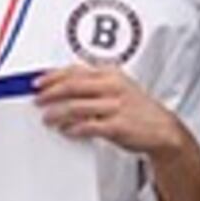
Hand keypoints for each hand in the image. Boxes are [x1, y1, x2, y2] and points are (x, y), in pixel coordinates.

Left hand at [32, 62, 189, 162]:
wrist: (162, 129)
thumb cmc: (136, 109)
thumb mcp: (117, 87)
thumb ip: (92, 84)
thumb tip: (61, 86)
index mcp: (111, 74)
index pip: (75, 71)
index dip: (52, 76)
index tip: (37, 82)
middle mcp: (113, 87)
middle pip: (72, 86)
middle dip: (50, 93)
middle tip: (38, 100)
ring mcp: (115, 106)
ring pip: (76, 107)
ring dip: (56, 113)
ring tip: (47, 118)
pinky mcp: (117, 126)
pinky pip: (87, 126)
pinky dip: (72, 128)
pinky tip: (66, 130)